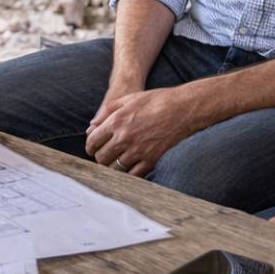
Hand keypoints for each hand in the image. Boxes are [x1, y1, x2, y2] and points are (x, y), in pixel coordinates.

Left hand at [85, 81, 220, 176]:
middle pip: (101, 157)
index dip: (90, 146)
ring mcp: (138, 151)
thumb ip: (107, 111)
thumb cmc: (156, 101)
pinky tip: (129, 167)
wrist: (184, 109)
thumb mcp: (129, 98)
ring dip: (112, 166)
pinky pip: (132, 175)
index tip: (93, 148)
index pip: (93, 141)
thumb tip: (92, 125)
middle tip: (104, 155)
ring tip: (116, 162)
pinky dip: (128, 173)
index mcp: (116, 121)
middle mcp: (125, 138)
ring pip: (115, 168)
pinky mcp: (151, 161)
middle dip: (100, 157)